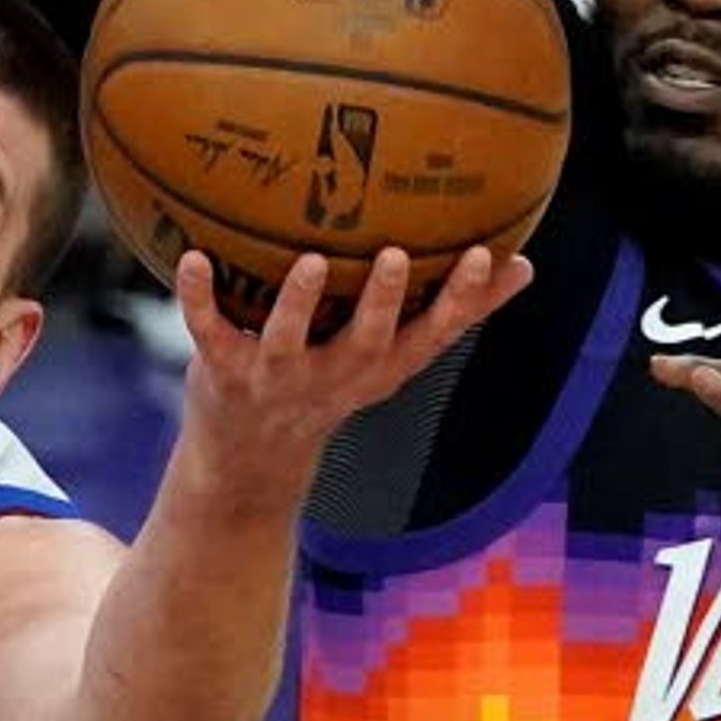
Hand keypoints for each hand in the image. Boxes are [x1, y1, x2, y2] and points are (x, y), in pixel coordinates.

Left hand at [169, 244, 534, 490]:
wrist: (249, 464)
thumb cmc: (333, 385)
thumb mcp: (395, 360)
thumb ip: (455, 313)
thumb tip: (526, 267)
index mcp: (379, 368)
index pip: (430, 336)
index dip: (461, 301)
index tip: (486, 257)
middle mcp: (333, 375)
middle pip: (365, 342)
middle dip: (382, 301)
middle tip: (396, 255)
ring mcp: (277, 377)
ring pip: (289, 339)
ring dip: (299, 303)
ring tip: (312, 261)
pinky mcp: (223, 372)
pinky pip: (209, 330)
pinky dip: (200, 297)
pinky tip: (195, 258)